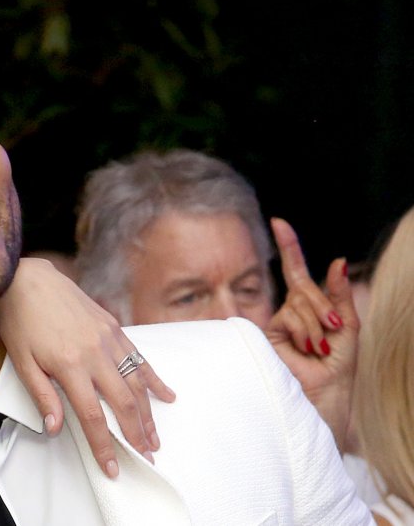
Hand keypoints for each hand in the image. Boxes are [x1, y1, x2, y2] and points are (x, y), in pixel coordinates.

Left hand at [0, 258, 175, 477]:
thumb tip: (55, 429)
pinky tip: (167, 396)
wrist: (27, 281)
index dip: (104, 445)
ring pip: (136, 383)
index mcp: (69, 366)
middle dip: (136, 435)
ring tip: (155, 437)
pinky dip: (153, 379)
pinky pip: (138, 357)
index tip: (113, 467)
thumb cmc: (20, 322)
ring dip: (149, 413)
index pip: (92, 416)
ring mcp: (108, 338)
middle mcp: (94, 353)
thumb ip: (42, 396)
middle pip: (123, 403)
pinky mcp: (113, 327)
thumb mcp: (22, 362)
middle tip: (146, 458)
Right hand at [265, 218, 356, 449]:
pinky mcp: (268, 332)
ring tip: (318, 348)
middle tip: (333, 332)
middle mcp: (291, 311)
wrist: (325, 394)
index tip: (279, 222)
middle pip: (303, 287)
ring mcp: (278, 321)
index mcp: (310, 307)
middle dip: (323, 306)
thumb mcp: (348, 326)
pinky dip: (304, 331)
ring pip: (297, 302)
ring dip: (316, 325)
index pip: (295, 271)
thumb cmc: (338, 367)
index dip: (288, 246)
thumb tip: (337, 260)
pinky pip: (289, 316)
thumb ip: (338, 294)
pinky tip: (306, 349)